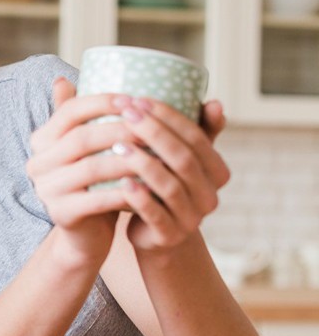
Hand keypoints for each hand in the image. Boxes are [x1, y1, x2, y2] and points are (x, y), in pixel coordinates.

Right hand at [26, 78, 134, 264]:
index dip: (102, 101)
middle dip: (121, 128)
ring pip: (92, 168)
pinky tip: (148, 186)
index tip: (134, 98)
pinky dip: (124, 191)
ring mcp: (47, 189)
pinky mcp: (61, 213)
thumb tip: (63, 77)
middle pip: (82, 138)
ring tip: (156, 154)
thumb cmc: (93, 183)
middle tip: (152, 126)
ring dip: (127, 159)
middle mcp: (38, 162)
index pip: (70, 111)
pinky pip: (97, 200)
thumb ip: (79, 116)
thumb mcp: (86, 147)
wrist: (84, 234)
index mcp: (43, 139)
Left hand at [108, 96, 229, 253]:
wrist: (155, 234)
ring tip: (117, 144)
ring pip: (169, 186)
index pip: (196, 138)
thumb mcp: (181, 159)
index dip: (168, 117)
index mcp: (217, 172)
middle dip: (153, 133)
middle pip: (183, 159)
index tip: (138, 99)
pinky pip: (155, 215)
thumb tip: (214, 102)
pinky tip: (121, 181)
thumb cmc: (164, 185)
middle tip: (125, 113)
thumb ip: (197, 132)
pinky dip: (139, 197)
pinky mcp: (169, 236)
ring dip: (143, 163)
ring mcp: (191, 218)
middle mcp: (209, 195)